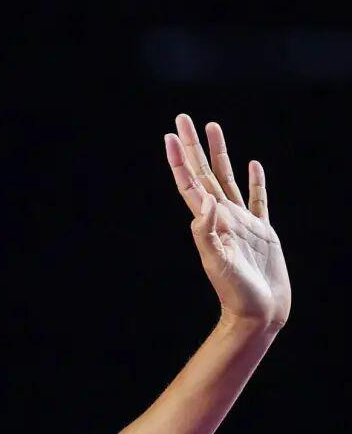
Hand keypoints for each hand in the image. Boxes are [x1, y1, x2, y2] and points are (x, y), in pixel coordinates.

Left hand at [165, 113, 289, 329]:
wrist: (258, 314)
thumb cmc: (236, 294)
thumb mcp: (217, 263)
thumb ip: (206, 232)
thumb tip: (204, 199)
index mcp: (209, 223)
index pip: (190, 184)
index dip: (179, 160)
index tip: (170, 135)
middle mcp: (222, 218)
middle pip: (204, 173)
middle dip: (193, 146)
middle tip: (183, 119)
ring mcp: (242, 224)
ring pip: (227, 180)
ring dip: (220, 154)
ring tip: (213, 128)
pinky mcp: (262, 232)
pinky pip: (258, 200)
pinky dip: (255, 182)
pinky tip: (253, 165)